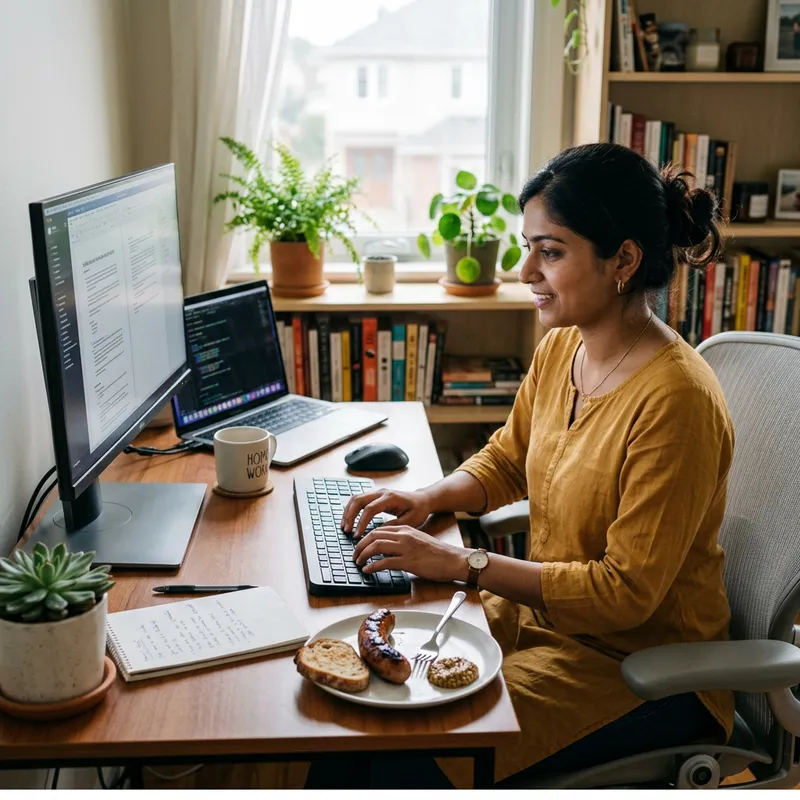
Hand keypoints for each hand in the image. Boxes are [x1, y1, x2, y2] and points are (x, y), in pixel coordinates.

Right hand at [341, 488, 432, 538]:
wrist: (423, 499)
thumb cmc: (418, 510)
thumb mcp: (410, 521)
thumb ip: (393, 526)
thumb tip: (376, 533)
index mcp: (390, 498)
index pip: (370, 509)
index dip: (361, 522)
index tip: (357, 535)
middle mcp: (382, 492)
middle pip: (359, 500)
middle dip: (350, 515)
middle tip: (346, 530)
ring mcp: (378, 492)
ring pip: (356, 498)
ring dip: (348, 511)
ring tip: (344, 526)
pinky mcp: (376, 495)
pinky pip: (359, 499)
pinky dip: (351, 509)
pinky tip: (349, 520)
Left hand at [352, 524, 468, 583]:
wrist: (454, 559)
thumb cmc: (438, 553)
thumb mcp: (418, 540)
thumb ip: (403, 542)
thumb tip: (387, 551)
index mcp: (406, 529)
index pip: (379, 529)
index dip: (365, 538)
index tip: (360, 546)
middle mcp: (404, 535)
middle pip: (373, 536)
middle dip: (360, 545)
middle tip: (354, 555)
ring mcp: (406, 548)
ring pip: (376, 546)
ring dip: (363, 554)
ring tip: (358, 562)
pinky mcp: (408, 562)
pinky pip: (384, 562)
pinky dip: (373, 566)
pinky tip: (368, 570)